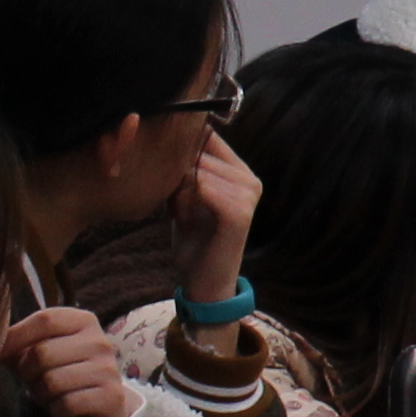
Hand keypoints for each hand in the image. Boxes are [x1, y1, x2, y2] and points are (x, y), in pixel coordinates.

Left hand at [0, 303, 136, 416]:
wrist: (100, 400)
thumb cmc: (61, 369)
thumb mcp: (41, 349)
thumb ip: (16, 341)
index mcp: (82, 321)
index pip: (45, 320)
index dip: (16, 337)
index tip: (0, 353)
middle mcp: (99, 341)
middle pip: (42, 354)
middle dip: (27, 373)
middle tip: (32, 380)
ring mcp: (108, 368)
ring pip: (51, 382)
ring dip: (41, 394)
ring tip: (49, 393)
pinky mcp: (111, 396)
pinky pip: (66, 404)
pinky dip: (55, 409)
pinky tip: (62, 406)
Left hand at [172, 130, 260, 304]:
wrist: (204, 280)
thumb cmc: (193, 236)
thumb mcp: (187, 195)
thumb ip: (186, 167)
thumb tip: (165, 135)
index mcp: (241, 171)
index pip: (209, 136)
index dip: (181, 146)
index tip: (164, 169)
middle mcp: (250, 179)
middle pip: (200, 152)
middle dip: (176, 172)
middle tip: (173, 201)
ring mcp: (248, 195)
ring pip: (198, 170)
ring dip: (178, 189)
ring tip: (179, 211)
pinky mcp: (239, 213)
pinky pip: (203, 189)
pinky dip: (184, 201)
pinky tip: (182, 217)